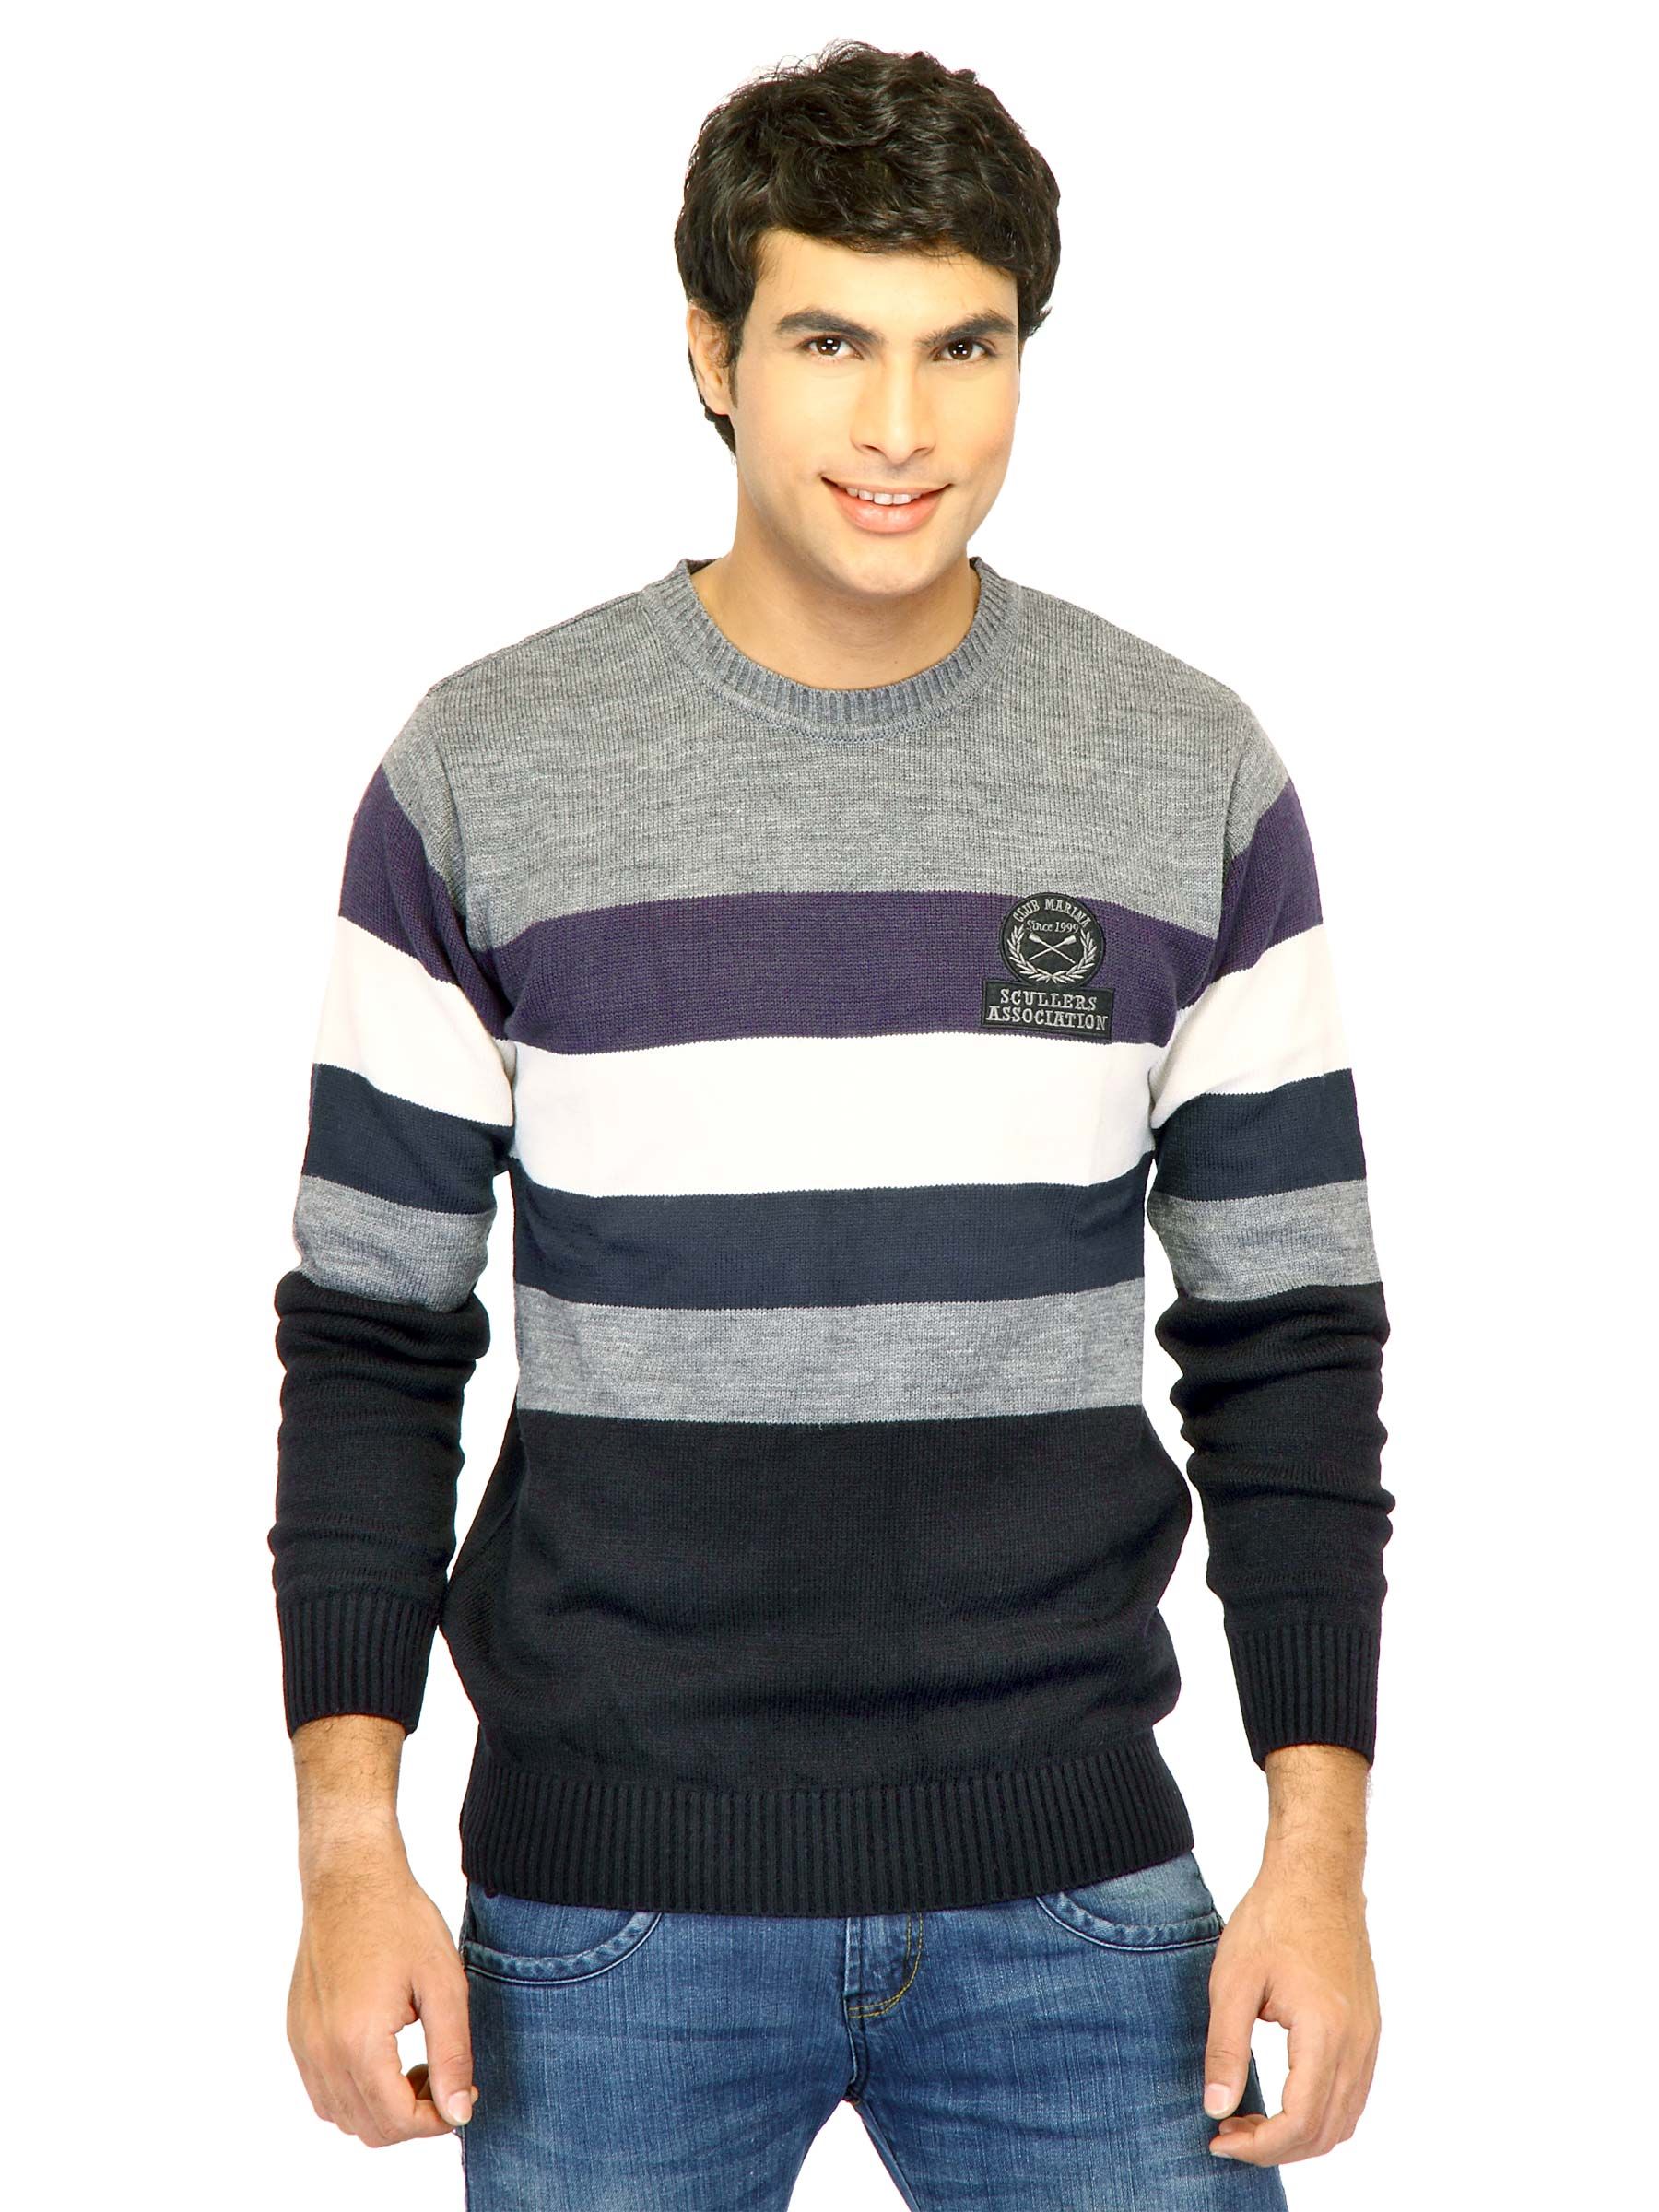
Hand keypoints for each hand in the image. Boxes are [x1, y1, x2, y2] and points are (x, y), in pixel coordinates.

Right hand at [287, 1832, 477, 2147]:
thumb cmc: (400, 1920)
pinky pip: (323, 2093)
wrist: (351, 1878)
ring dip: (384, 2110)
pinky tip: (385, 2057)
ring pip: (344, 2117)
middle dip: (414, 2119)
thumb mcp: (443, 1983)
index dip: (437, 2121)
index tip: (464, 2096)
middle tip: (444, 2079)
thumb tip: (459, 2113)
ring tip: (418, 2066)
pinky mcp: (297, 2034)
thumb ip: (452, 2054)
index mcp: (359, 2042)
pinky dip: (356, 2094)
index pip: (397, 2122)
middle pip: (370, 2129)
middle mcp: (323, 2053)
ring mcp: (304, 2045)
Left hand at [1201, 1859, 1379, 2165]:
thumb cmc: (1273, 1918)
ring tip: (1249, 2120)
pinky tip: (1280, 2097)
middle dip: (1274, 2148)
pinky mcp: (1368, 2030)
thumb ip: (1225, 2048)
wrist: (1317, 1875)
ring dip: (1299, 2136)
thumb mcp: (1232, 1981)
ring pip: (1343, 2120)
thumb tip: (1215, 2108)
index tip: (1218, 2138)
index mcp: (1326, 2033)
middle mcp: (1358, 2044)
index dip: (1258, 2146)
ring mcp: (1369, 2039)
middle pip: (1325, 2133)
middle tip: (1227, 2134)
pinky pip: (1351, 2094)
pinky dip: (1319, 2113)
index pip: (1300, 2123)